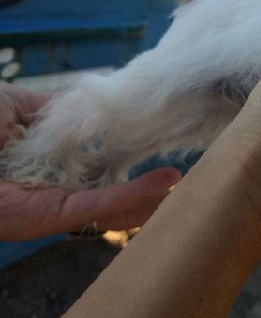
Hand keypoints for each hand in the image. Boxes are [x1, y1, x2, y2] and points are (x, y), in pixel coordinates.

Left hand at [0, 82, 180, 241]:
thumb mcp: (18, 104)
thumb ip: (55, 108)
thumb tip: (91, 103)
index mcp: (46, 165)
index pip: (96, 167)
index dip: (127, 159)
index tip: (157, 145)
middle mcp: (56, 189)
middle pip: (113, 196)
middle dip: (149, 192)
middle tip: (184, 179)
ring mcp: (57, 205)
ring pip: (115, 207)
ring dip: (152, 198)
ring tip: (185, 186)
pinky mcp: (55, 214)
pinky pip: (100, 205)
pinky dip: (135, 193)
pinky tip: (166, 180)